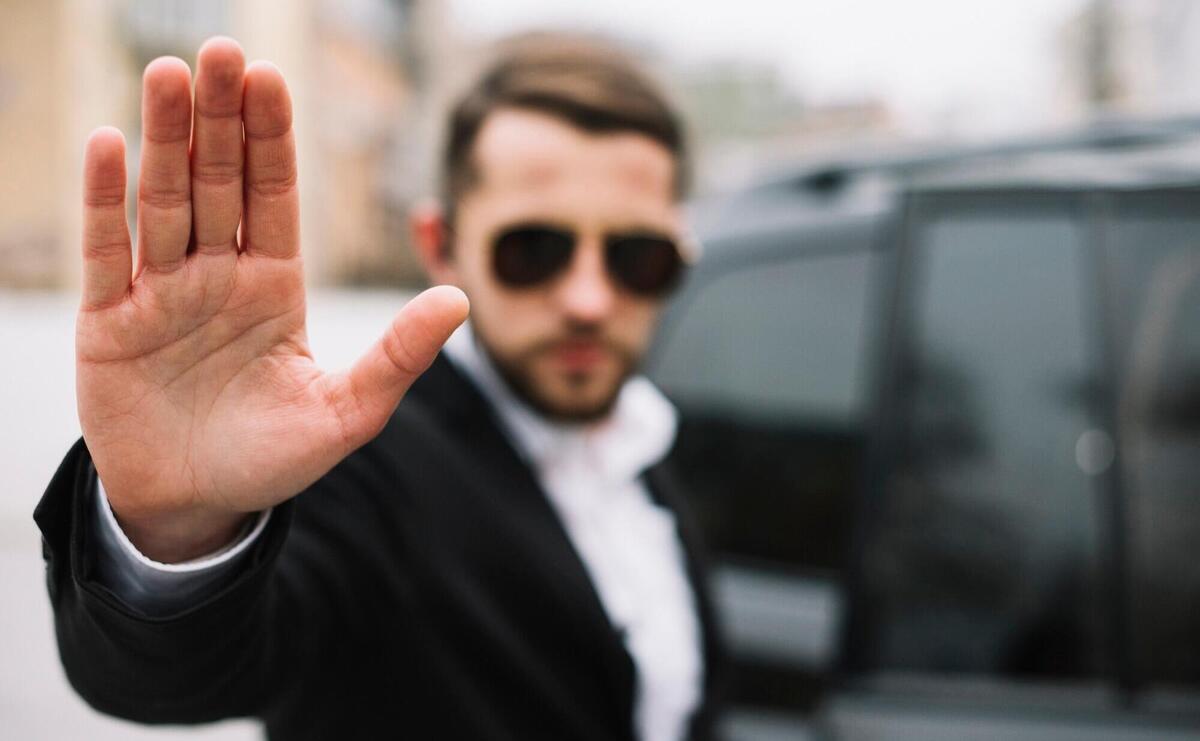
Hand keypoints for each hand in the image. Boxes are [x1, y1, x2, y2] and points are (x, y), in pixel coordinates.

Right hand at [76, 38, 467, 561]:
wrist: (200, 507)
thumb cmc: (275, 459)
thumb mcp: (350, 411)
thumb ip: (399, 355)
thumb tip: (461, 299)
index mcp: (275, 286)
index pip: (275, 197)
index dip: (272, 140)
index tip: (272, 79)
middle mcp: (218, 276)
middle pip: (218, 183)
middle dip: (220, 120)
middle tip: (222, 52)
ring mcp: (162, 294)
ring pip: (164, 203)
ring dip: (165, 141)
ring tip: (171, 75)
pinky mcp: (111, 323)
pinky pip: (109, 254)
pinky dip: (107, 203)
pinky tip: (110, 145)